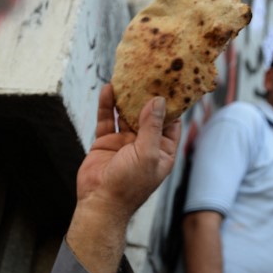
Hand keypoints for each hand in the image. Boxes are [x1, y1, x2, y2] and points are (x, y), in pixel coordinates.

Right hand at [66, 83, 180, 272]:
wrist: (99, 203)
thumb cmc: (129, 185)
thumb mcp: (148, 154)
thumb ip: (152, 126)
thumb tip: (159, 100)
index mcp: (163, 150)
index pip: (172, 121)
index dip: (173, 102)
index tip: (173, 80)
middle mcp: (145, 144)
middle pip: (149, 113)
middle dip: (149, 94)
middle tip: (150, 69)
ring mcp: (125, 142)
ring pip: (127, 113)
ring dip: (127, 96)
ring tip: (128, 74)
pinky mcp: (106, 141)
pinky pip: (108, 118)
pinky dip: (108, 104)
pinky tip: (108, 88)